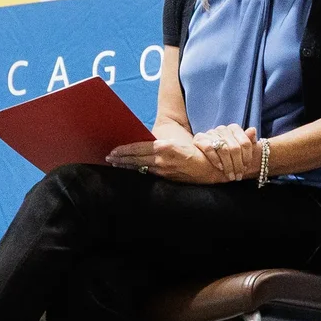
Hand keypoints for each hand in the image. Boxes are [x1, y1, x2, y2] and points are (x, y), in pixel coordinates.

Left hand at [108, 130, 225, 182]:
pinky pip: (149, 174)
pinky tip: (133, 171)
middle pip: (136, 160)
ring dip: (127, 166)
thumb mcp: (177, 142)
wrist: (211, 168)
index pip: (138, 148)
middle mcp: (162, 159)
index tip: (113, 151)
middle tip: (109, 158)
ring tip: (117, 165)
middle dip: (121, 159)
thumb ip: (161, 143)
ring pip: (140, 168)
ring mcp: (164, 170)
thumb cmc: (196, 151)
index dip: (124, 150)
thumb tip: (146, 142)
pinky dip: (139, 171)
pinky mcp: (167, 178)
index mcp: (164, 147)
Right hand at [190, 124, 259, 181]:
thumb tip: (253, 130)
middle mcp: (223, 129)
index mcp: (234, 129)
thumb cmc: (228, 154)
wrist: (204, 158)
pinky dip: (216, 160)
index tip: (246, 168)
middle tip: (238, 176)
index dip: (247, 157)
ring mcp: (210, 133)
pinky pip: (209, 149)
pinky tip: (220, 168)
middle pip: (235, 148)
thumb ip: (248, 141)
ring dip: (228, 166)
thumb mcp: (240, 150)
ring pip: (224, 150)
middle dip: (238, 165)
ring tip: (230, 176)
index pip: (245, 143)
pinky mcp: (199, 139)